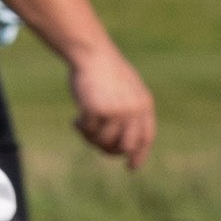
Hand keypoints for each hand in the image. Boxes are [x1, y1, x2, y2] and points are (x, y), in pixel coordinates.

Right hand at [64, 41, 156, 167]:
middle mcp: (133, 109)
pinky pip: (88, 131)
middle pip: (125, 146)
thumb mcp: (127, 89)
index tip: (131, 167)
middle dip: (110, 150)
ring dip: (91, 138)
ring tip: (83, 127)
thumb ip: (130, 112)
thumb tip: (125, 147)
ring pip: (103, 140)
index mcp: (144, 104)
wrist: (92, 53)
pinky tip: (75, 120)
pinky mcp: (97, 110)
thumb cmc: (107, 70)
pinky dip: (80, 128)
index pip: (146, 137)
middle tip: (97, 145)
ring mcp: (116, 110)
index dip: (139, 154)